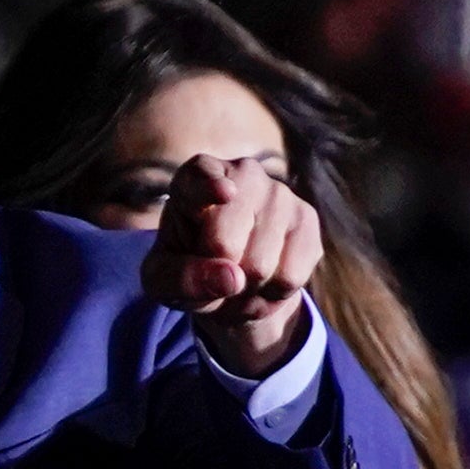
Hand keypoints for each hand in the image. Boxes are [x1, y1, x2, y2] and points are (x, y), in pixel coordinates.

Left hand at [142, 156, 319, 379]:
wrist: (229, 277)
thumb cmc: (184, 268)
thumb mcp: (162, 279)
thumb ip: (181, 278)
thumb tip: (232, 278)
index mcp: (193, 178)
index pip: (201, 177)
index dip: (210, 187)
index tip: (224, 194)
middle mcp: (242, 175)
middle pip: (226, 245)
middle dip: (214, 276)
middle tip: (211, 274)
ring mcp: (280, 193)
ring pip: (261, 266)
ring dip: (244, 290)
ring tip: (236, 278)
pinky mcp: (307, 218)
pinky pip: (290, 276)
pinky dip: (272, 294)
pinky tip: (263, 280)